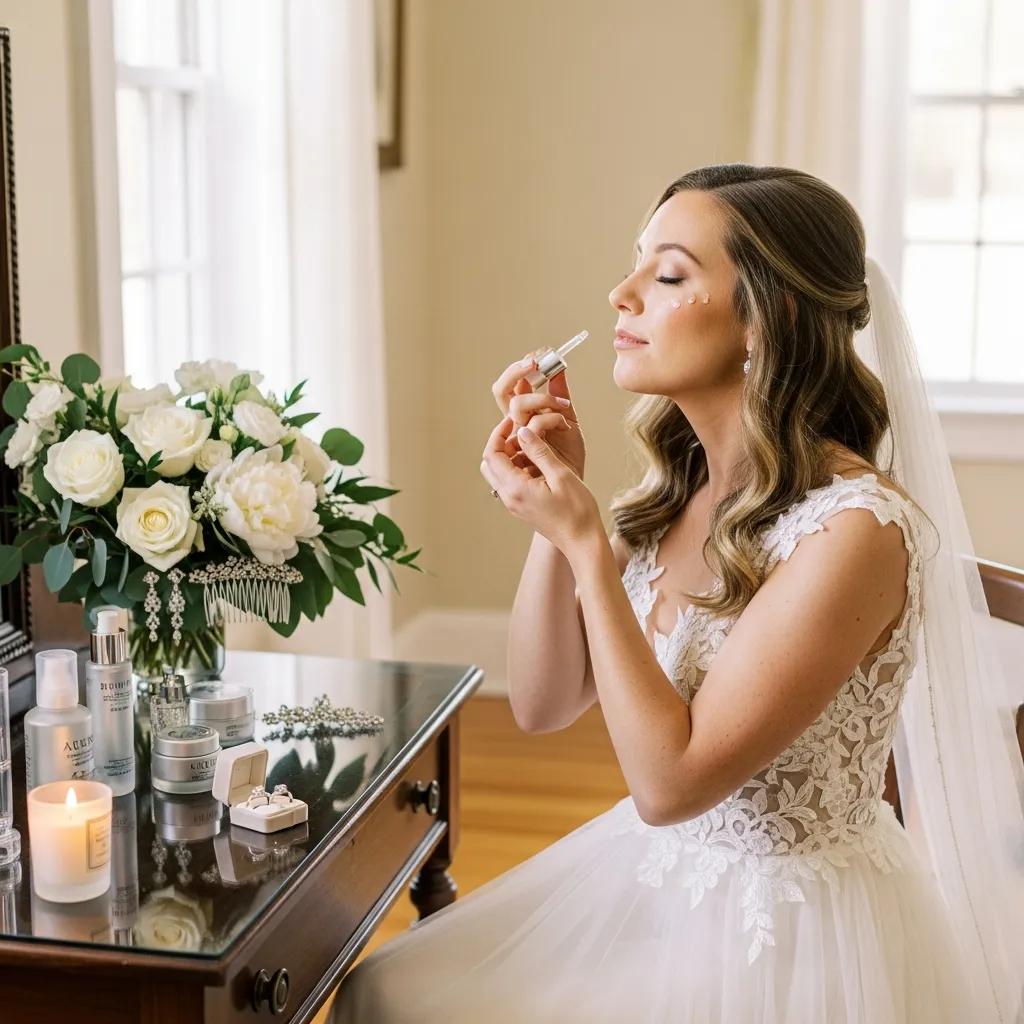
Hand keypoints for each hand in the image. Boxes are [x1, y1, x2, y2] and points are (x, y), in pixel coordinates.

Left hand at [480, 417, 601, 555]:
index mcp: (515, 488)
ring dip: (508, 455)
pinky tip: (537, 462)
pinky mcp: (521, 507)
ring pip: (498, 472)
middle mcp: (509, 497)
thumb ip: (539, 451)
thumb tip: (522, 431)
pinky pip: (509, 482)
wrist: (582, 542)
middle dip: (500, 443)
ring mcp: (513, 504)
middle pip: (489, 462)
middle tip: (521, 431)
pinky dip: (516, 467)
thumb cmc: (577, 511)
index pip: (492, 454)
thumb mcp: (561, 475)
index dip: (499, 433)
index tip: (514, 420)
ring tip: (532, 445)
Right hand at [491, 352, 586, 478]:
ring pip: (517, 407)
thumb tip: (558, 366)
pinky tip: (567, 426)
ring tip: (564, 407)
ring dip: (543, 399)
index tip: (537, 356)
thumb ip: (560, 395)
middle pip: (501, 392)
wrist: (575, 487)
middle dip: (516, 373)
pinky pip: (532, 427)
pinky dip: (552, 419)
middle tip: (534, 362)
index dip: (517, 369)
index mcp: (523, 416)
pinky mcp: (525, 453)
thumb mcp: (569, 419)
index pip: (509, 387)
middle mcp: (516, 427)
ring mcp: (518, 440)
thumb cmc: (569, 458)